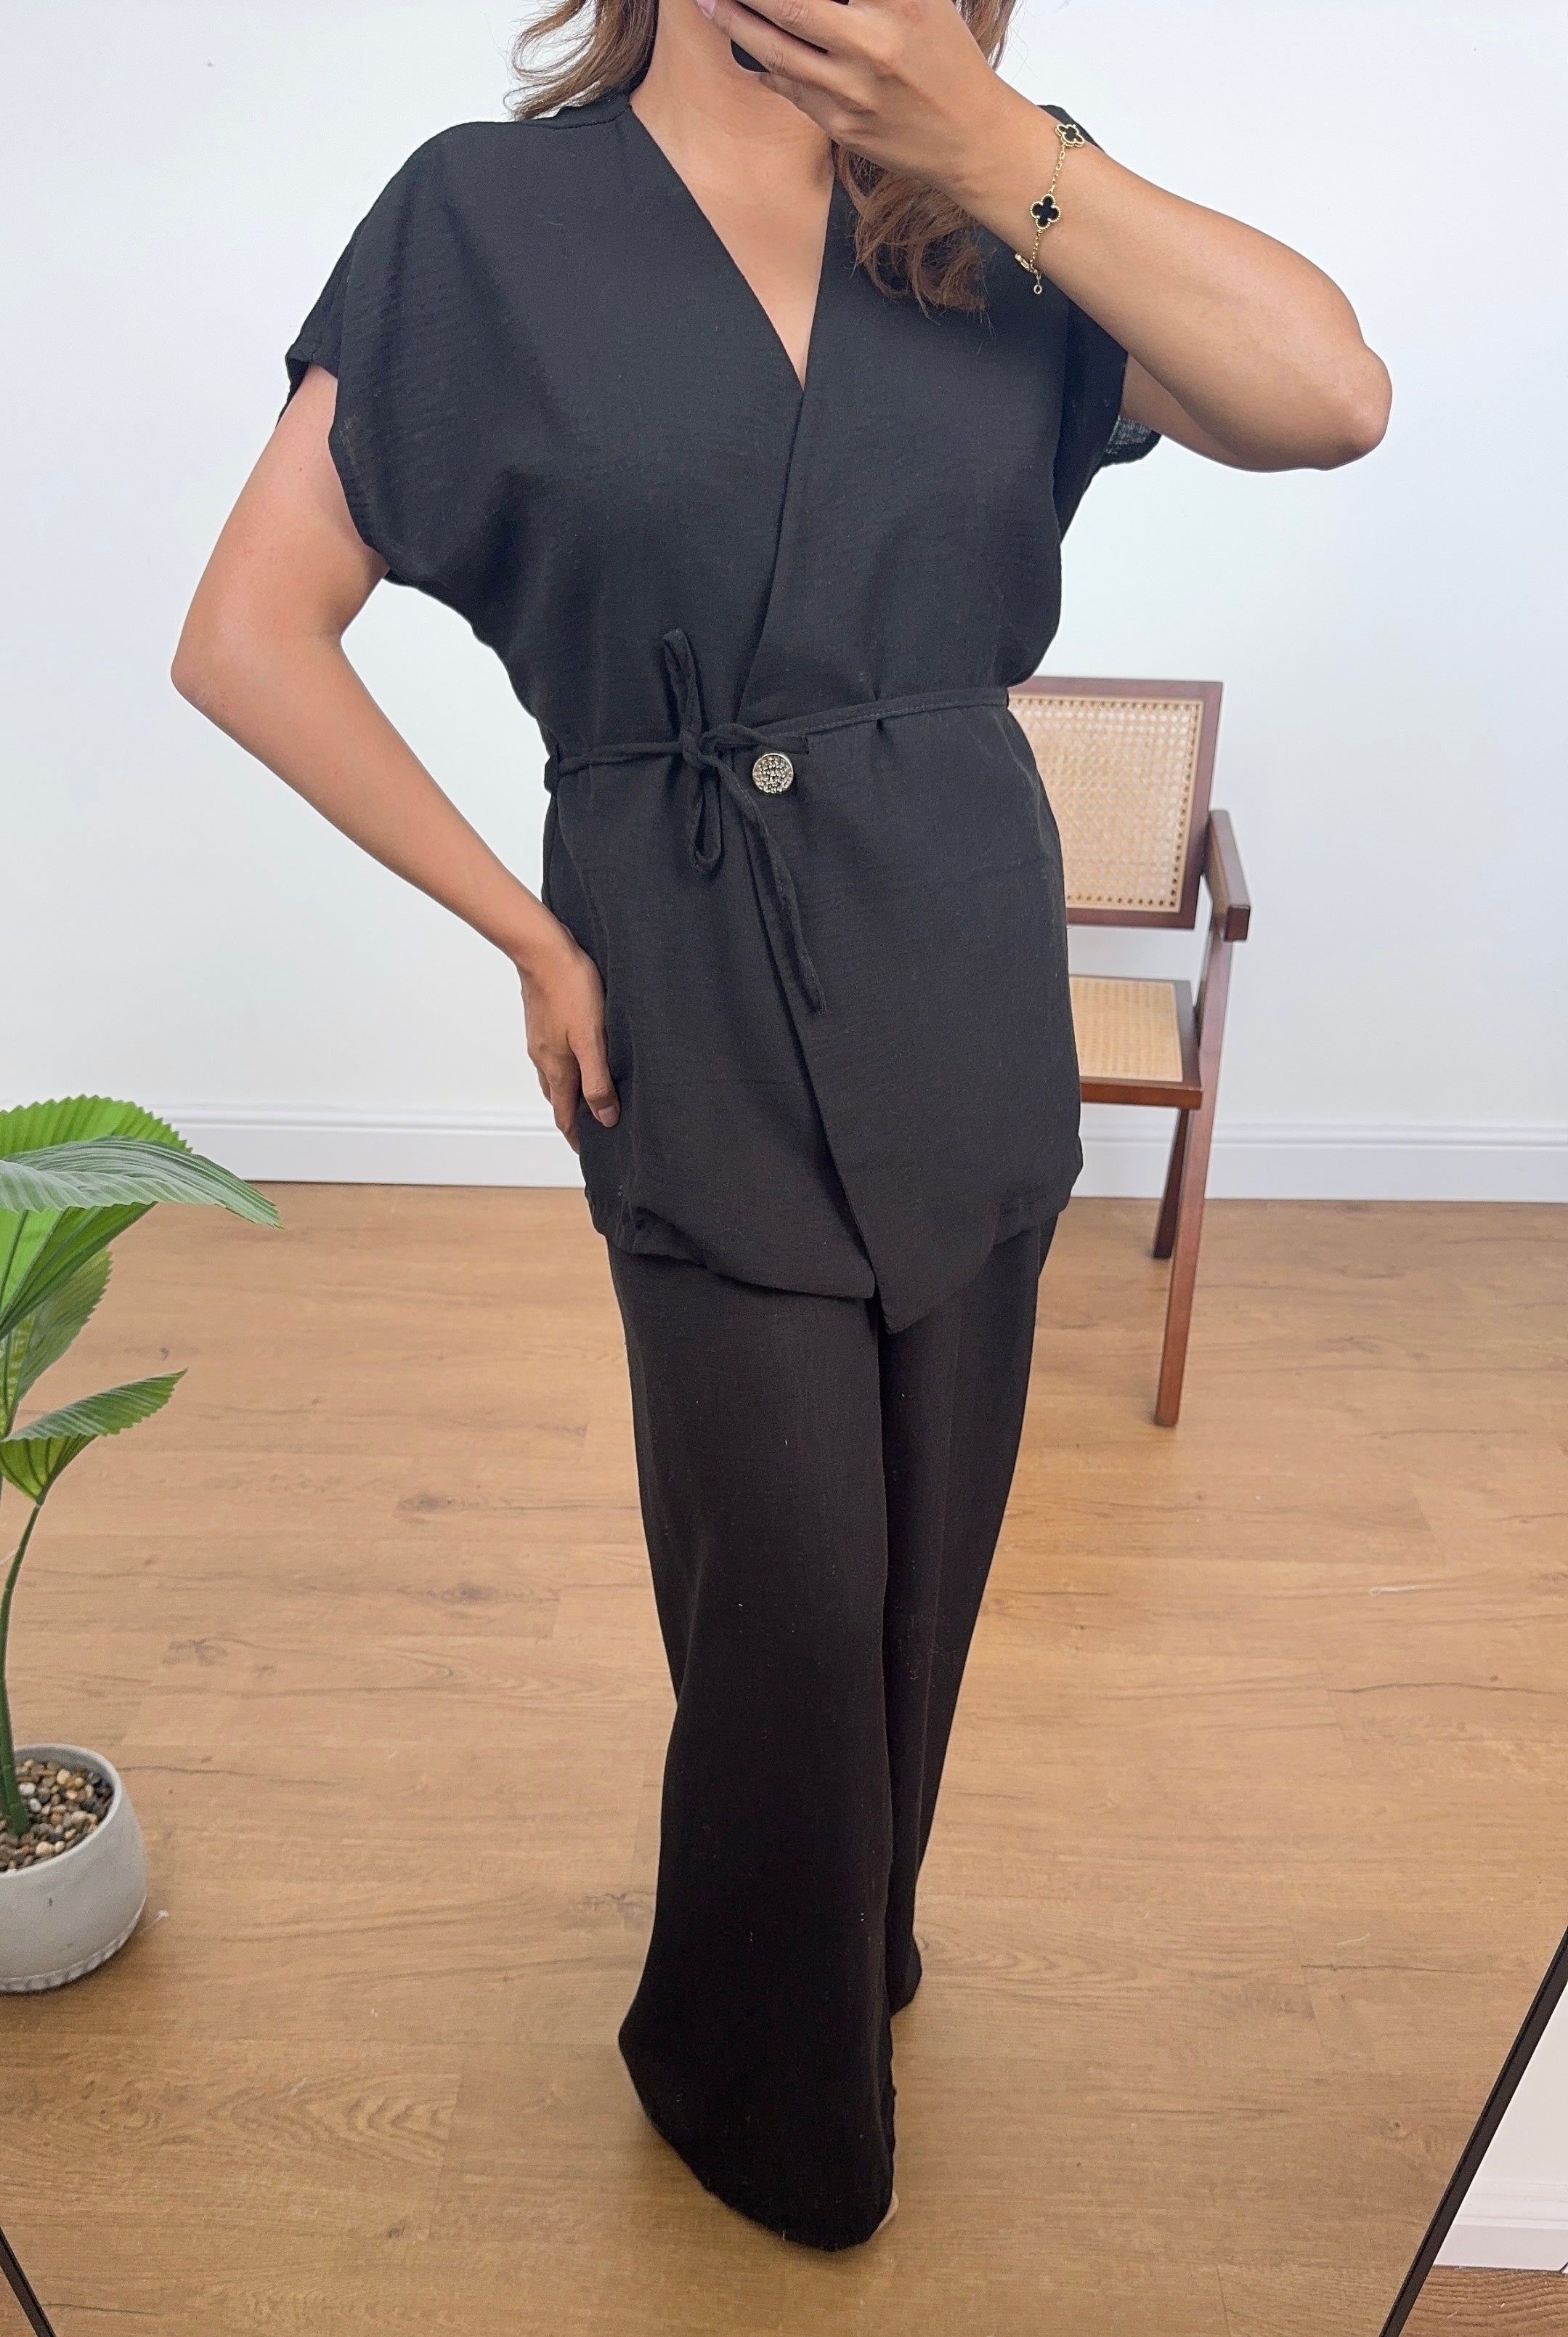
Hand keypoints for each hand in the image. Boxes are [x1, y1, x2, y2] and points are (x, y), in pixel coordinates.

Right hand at [517, 928, 619, 1152]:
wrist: (543, 951)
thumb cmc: (571, 990)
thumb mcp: (592, 1039)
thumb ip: (597, 1081)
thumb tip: (605, 1118)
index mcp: (558, 1069)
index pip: (565, 1117)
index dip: (577, 1138)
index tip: (590, 1154)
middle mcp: (544, 1060)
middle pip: (558, 1100)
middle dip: (573, 1118)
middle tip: (592, 1130)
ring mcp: (540, 1041)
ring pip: (555, 1078)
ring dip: (570, 1093)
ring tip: (588, 1099)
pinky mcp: (542, 1023)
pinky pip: (553, 1057)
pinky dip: (566, 1069)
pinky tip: (578, 1058)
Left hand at [692, 0, 1028, 198]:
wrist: (969, 138)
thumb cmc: (946, 61)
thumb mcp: (922, 1)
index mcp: (898, 5)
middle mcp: (871, 46)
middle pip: (789, 6)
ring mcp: (851, 91)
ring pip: (776, 50)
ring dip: (735, 22)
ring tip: (712, 3)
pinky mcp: (840, 125)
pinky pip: (790, 87)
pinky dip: (765, 63)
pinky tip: (750, 47)